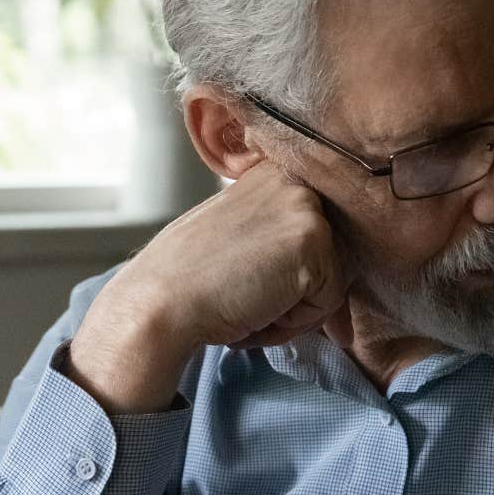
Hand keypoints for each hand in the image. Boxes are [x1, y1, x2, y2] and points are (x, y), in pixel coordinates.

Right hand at [69, 160, 348, 412]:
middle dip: (294, 290)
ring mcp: (306, 208)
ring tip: (248, 304)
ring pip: (333, 280)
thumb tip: (316, 259)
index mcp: (272, 173)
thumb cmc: (188, 280)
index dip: (290, 269)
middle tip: (244, 296)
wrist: (161, 303)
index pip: (315, 231)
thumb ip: (274, 229)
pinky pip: (329, 301)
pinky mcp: (313, 243)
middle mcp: (293, 180)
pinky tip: (255, 310)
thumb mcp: (237, 232)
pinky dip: (294, 321)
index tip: (251, 281)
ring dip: (294, 309)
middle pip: (330, 256)